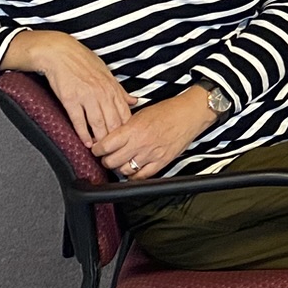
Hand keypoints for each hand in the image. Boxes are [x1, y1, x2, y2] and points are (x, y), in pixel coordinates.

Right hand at [3, 30, 131, 143]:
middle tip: (117, 152)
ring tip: (103, 151)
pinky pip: (79, 121)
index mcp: (112, 88)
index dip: (127, 130)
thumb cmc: (83, 61)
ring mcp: (86, 96)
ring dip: (101, 139)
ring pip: (98, 123)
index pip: (124, 114)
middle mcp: (102, 93)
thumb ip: (120, 90)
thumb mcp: (106, 73)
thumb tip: (135, 101)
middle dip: (116, 139)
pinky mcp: (70, 99)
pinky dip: (83, 134)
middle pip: (113, 122)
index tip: (128, 142)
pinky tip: (86, 142)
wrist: (59, 52)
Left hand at [91, 88, 212, 178]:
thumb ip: (125, 128)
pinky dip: (134, 175)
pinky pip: (142, 176)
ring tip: (121, 162)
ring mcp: (151, 155)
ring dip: (120, 168)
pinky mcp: (161, 162)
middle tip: (107, 156)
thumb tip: (111, 138)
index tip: (97, 148)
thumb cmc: (168, 111)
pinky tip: (133, 170)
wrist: (190, 113)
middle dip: (106, 160)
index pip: (105, 146)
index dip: (97, 149)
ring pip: (124, 171)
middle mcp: (140, 144)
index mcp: (132, 129)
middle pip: (111, 161)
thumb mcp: (140, 114)